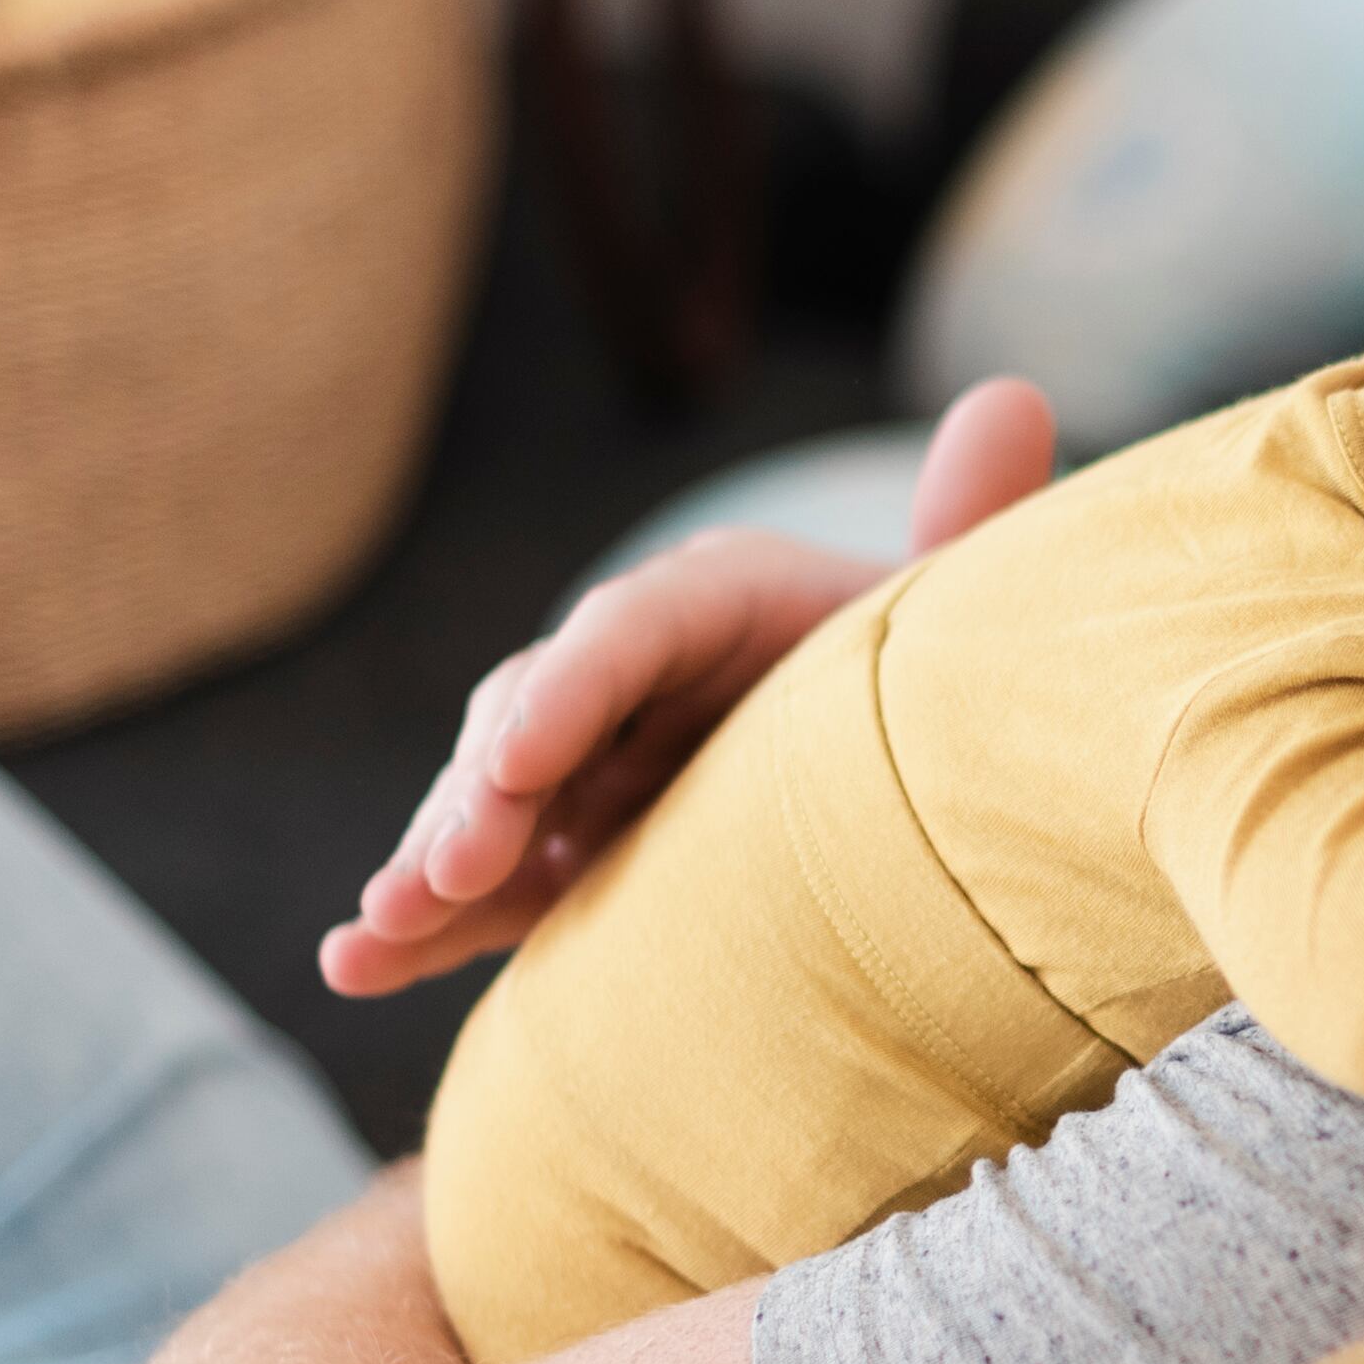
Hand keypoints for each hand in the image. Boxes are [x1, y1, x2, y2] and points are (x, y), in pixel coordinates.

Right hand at [318, 378, 1060, 996]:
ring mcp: (583, 771)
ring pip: (487, 808)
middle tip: (451, 869)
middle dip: (482, 795)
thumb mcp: (941, 611)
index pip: (629, 632)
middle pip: (535, 720)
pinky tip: (350, 966)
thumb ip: (966, 527)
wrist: (908, 764)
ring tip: (379, 931)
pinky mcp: (561, 856)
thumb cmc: (921, 676)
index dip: (569, 689)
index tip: (521, 753)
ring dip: (428, 865)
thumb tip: (1013, 398)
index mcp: (712, 603)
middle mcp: (625, 677)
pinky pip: (483, 890)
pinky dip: (419, 927)